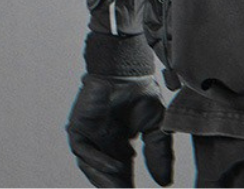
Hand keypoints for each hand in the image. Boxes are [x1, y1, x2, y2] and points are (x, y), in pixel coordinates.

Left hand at [67, 73, 173, 187]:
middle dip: (116, 187)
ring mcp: (89, 136)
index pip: (122, 171)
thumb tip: (165, 183)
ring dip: (105, 180)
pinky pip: (84, 151)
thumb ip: (159, 152)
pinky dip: (98, 161)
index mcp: (119, 141)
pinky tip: (113, 167)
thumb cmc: (140, 90)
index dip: (128, 185)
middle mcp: (102, 142)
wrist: (127, 67)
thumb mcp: (156, 125)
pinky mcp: (78, 128)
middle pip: (106, 173)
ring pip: (93, 167)